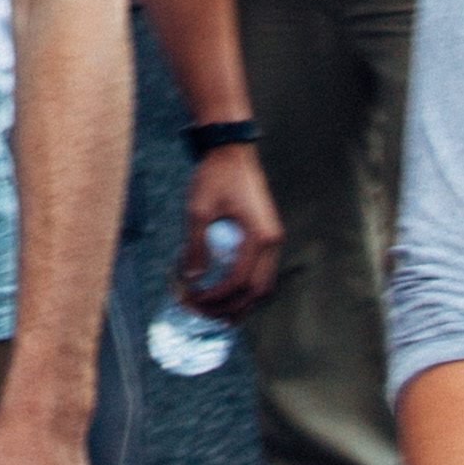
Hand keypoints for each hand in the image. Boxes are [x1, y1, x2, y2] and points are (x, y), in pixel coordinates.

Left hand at [178, 144, 281, 316]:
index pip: (239, 280)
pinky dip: (245, 288)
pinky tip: (226, 293)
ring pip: (263, 285)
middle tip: (202, 313)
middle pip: (257, 291)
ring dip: (240, 302)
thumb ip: (195, 246)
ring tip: (216, 313)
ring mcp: (272, 239)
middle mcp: (272, 241)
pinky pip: (260, 271)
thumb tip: (191, 278)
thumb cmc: (214, 177)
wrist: (231, 152)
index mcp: (259, 236)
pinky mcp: (266, 235)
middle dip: (229, 307)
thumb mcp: (198, 210)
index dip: (215, 296)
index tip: (193, 299)